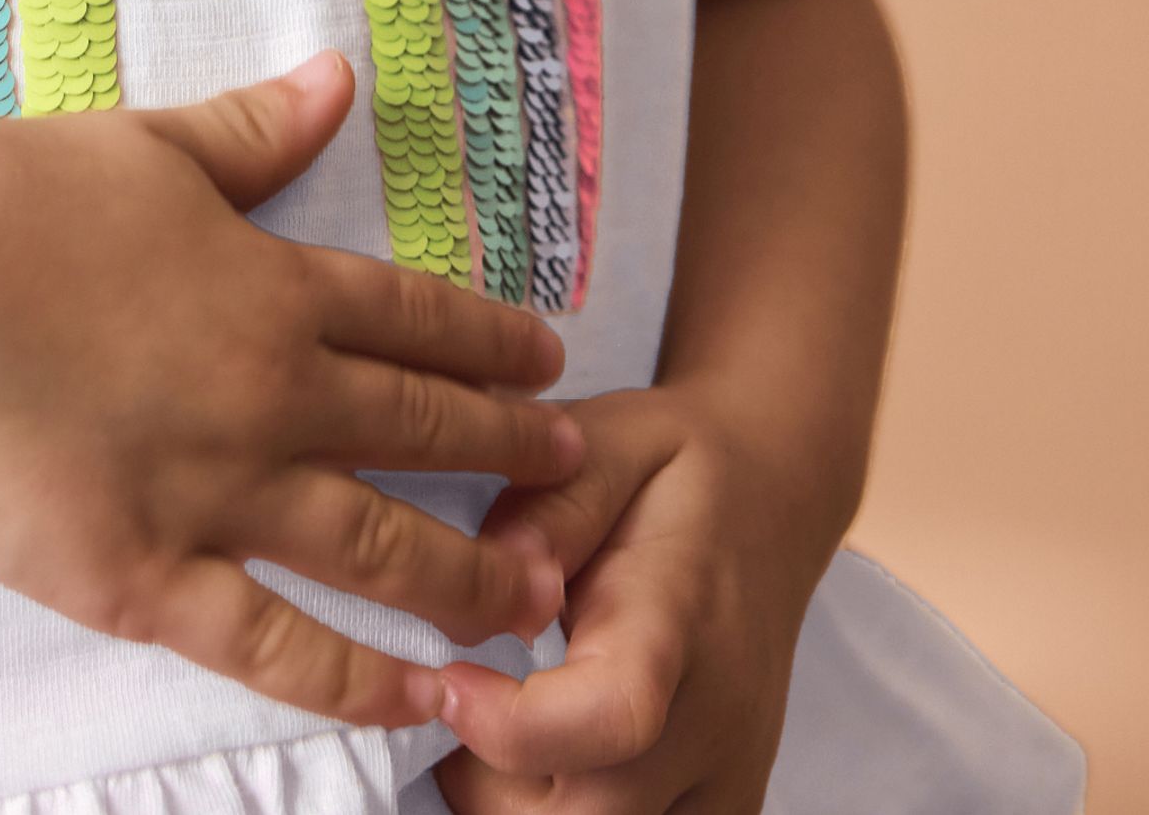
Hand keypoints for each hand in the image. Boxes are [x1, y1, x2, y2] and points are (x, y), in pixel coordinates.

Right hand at [0, 51, 583, 729]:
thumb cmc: (14, 201)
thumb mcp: (154, 146)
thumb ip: (258, 128)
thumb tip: (338, 76)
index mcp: (275, 287)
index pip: (415, 320)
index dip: (490, 345)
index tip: (550, 364)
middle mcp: (272, 394)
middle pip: (420, 432)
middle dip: (509, 454)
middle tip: (577, 474)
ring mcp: (217, 492)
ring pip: (379, 547)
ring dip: (467, 574)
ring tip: (536, 598)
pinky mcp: (146, 577)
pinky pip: (275, 646)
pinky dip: (357, 678)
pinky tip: (418, 699)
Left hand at [432, 384, 830, 813]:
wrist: (771, 498)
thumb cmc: (674, 469)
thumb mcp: (607, 441)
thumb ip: (548, 508)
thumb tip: (493, 580)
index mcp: (679, 617)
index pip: (613, 713)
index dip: (512, 725)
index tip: (447, 680)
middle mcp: (716, 718)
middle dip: (490, 785)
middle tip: (454, 704)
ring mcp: (727, 776)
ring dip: (521, 813)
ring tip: (490, 732)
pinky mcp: (724, 807)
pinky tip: (539, 765)